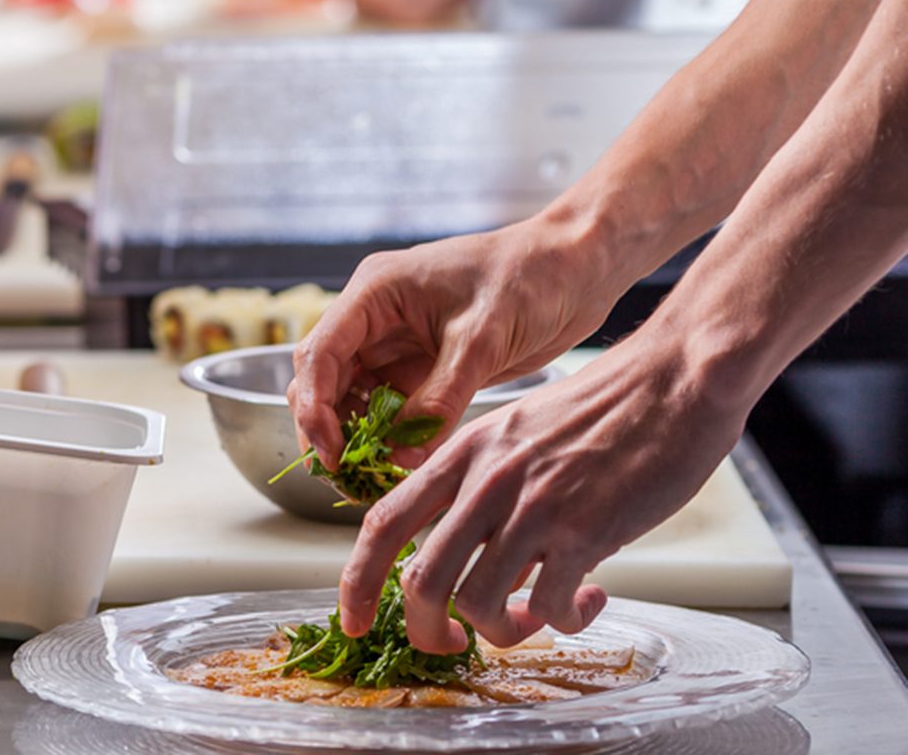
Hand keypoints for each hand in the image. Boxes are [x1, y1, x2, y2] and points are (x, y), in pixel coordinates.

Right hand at [289, 215, 624, 473]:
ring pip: (351, 397)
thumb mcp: (481, 340)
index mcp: (377, 291)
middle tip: (345, 475)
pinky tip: (398, 463)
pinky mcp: (422, 366)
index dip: (314, 406)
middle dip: (326, 426)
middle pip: (324, 377)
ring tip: (369, 478)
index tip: (329, 453)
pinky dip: (387, 437)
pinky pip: (388, 407)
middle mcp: (376, 316)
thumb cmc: (529, 278)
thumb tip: (402, 456)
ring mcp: (397, 342)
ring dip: (355, 435)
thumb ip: (439, 398)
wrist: (575, 269)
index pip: (321, 351)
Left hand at [338, 339, 745, 651]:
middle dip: (428, 631)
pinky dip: (564, 621)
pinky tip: (588, 598)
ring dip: (506, 630)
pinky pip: (551, 608)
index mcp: (464, 451)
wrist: (671, 380)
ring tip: (539, 614)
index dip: (357, 579)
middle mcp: (486, 480)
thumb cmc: (602, 406)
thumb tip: (471, 549)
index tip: (353, 619)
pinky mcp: (584, 532)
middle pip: (421, 581)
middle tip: (456, 645)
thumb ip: (485, 482)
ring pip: (480, 604)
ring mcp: (532, 507)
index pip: (384, 520)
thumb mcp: (519, 430)